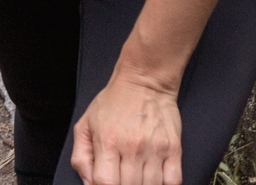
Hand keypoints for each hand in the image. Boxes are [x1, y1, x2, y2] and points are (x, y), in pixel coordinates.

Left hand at [70, 69, 181, 184]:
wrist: (144, 81)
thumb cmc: (113, 102)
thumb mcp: (85, 124)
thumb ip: (81, 157)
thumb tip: (88, 184)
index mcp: (107, 142)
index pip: (105, 183)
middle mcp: (132, 148)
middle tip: (121, 180)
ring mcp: (155, 150)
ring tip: (136, 179)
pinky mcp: (174, 149)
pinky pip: (173, 182)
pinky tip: (155, 180)